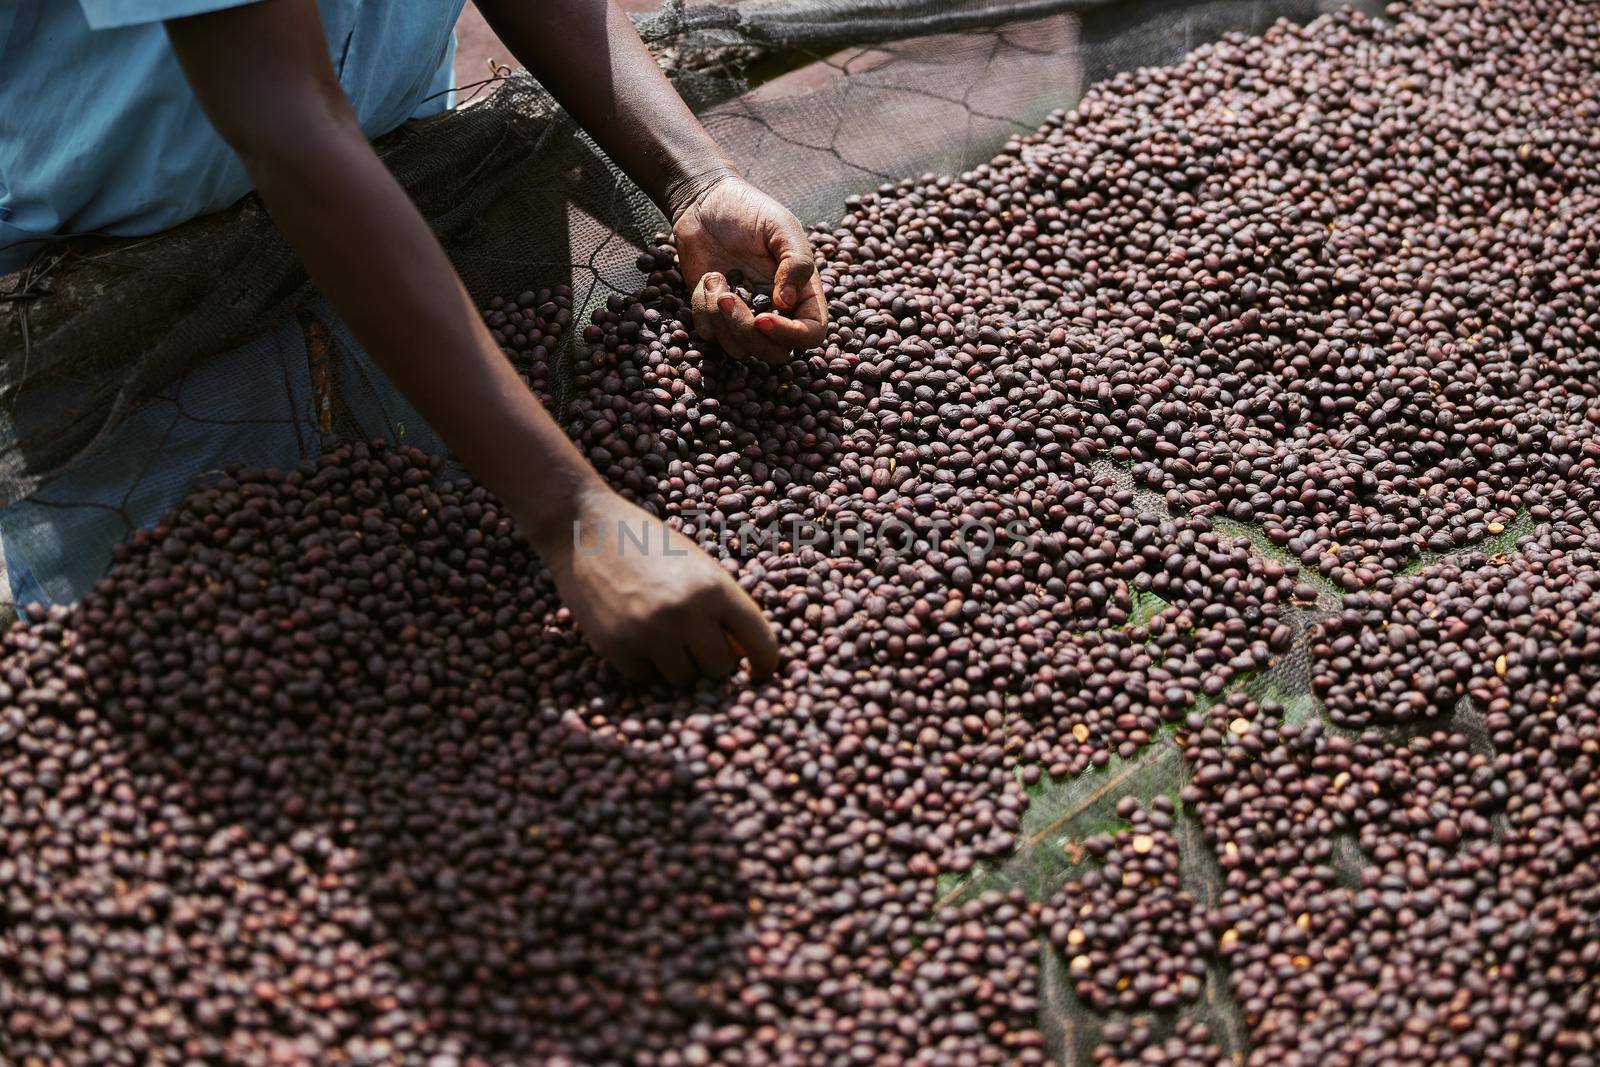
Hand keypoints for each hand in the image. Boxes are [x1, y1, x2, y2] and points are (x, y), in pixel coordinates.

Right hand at [533, 485, 779, 684]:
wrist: (585, 528)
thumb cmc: (649, 544)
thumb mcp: (697, 565)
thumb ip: (722, 606)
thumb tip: (743, 656)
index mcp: (715, 587)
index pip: (760, 641)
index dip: (766, 663)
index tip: (761, 672)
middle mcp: (686, 613)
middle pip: (720, 669)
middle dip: (713, 660)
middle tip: (699, 644)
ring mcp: (649, 632)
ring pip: (684, 680)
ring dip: (680, 666)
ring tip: (665, 636)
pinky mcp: (616, 646)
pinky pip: (646, 678)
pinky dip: (646, 664)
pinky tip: (637, 635)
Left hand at [672, 174, 827, 363]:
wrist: (705, 202)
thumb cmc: (750, 210)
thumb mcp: (782, 227)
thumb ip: (796, 262)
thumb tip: (786, 304)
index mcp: (802, 293)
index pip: (811, 333)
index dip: (791, 335)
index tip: (763, 318)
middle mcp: (777, 312)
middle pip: (773, 353)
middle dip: (747, 332)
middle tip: (727, 297)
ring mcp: (745, 316)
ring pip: (739, 350)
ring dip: (722, 319)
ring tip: (716, 278)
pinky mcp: (715, 316)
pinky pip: (710, 334)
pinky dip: (703, 309)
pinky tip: (708, 279)